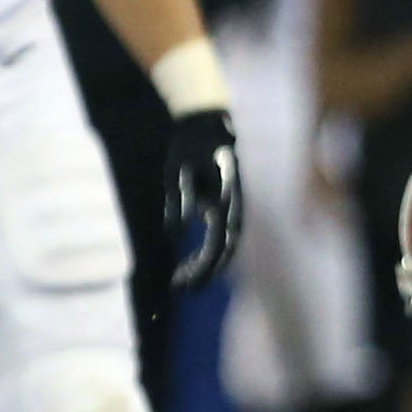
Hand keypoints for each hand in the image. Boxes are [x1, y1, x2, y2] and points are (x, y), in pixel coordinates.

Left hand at [163, 108, 241, 290]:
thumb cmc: (189, 148)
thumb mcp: (177, 174)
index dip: (202, 269)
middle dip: (204, 273)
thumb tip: (177, 237)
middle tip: (180, 288)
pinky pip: (221, 236)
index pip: (217, 247)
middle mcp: (235, 209)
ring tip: (181, 277)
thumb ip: (179, 204)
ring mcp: (234, 208)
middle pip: (223, 251)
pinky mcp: (228, 205)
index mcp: (225, 204)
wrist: (206, 123)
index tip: (182, 286)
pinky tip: (191, 259)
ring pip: (224, 245)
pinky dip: (207, 252)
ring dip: (205, 264)